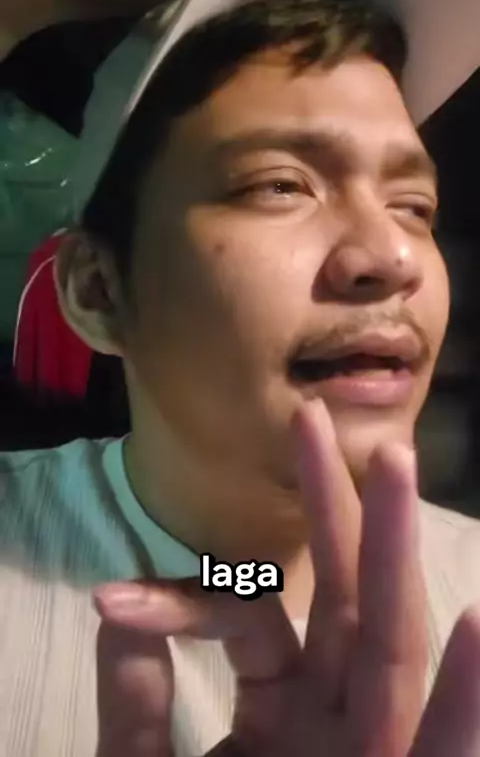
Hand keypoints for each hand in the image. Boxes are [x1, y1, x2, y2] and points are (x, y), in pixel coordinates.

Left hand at [94, 400, 479, 755]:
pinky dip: (468, 700)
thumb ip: (136, 707)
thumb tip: (119, 608)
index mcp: (285, 702)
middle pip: (343, 592)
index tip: (114, 597)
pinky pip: (445, 748)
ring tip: (393, 465)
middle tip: (314, 418)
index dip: (185, 598)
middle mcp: (339, 711)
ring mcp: (376, 748)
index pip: (246, 616)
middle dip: (333, 505)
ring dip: (396, 553)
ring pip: (393, 642)